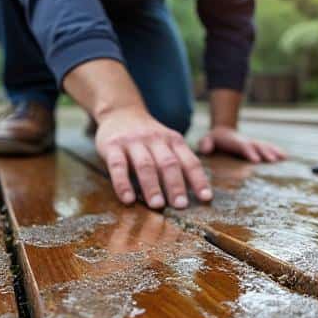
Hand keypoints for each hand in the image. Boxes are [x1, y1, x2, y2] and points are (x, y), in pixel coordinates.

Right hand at [96, 105, 212, 208]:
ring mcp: (133, 141)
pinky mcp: (112, 146)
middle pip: (168, 163)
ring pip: (145, 165)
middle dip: (176, 185)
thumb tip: (196, 195)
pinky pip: (118, 166)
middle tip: (180, 206)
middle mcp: (155, 139)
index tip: (206, 198)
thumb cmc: (148, 138)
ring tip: (157, 206)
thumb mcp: (167, 144)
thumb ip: (178, 163)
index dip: (199, 180)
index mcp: (173, 140)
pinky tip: (128, 199)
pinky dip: (123, 184)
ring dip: (152, 186)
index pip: (190, 161)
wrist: (120, 112)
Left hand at [196, 126, 286, 162]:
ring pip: (265, 146)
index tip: (255, 160)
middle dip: (265, 152)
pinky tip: (286, 157)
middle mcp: (246, 141)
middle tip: (272, 160)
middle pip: (257, 146)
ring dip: (274, 152)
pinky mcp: (258, 147)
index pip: (242, 146)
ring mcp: (253, 143)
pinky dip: (277, 151)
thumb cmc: (214, 140)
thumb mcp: (206, 140)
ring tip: (283, 158)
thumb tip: (206, 149)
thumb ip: (205, 143)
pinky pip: (269, 148)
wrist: (223, 132)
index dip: (249, 152)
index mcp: (234, 141)